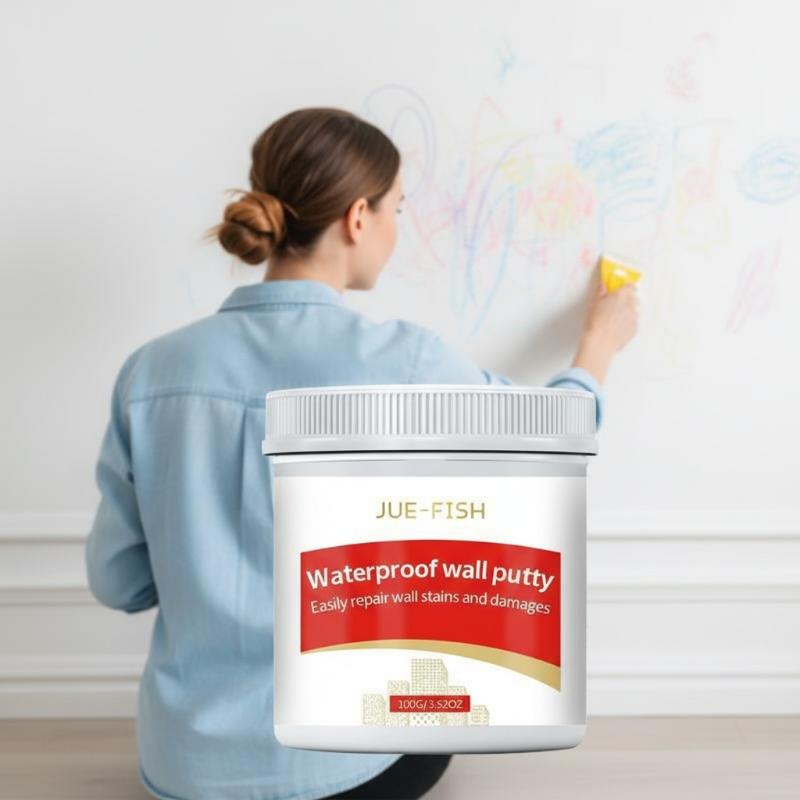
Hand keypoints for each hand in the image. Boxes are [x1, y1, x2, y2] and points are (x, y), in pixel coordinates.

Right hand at [571, 265, 639, 384]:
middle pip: (633, 298)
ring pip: (633, 311)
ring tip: (614, 319)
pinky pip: (633, 322)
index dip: (625, 288)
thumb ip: (600, 292)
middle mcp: (630, 305)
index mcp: (620, 295)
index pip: (630, 286)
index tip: (619, 290)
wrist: (599, 343)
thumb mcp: (593, 304)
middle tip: (614, 305)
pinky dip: (627, 323)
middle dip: (626, 300)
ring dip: (626, 312)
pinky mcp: (634, 329)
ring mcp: (634, 317)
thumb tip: (602, 285)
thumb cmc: (594, 324)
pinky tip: (616, 328)